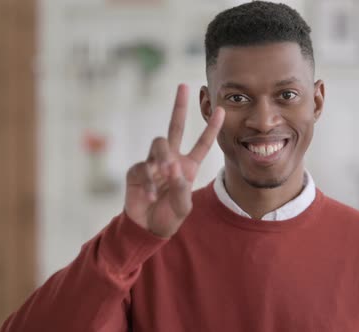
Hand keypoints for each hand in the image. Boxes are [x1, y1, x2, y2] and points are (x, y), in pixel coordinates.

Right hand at [124, 84, 224, 237]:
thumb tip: (172, 167)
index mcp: (188, 166)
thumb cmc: (169, 216)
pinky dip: (149, 182)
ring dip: (164, 155)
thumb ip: (180, 188)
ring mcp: (153, 163)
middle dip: (179, 106)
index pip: (202, 143)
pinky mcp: (137, 170)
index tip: (222, 110)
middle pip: (175, 127)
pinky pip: (144, 168)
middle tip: (183, 86)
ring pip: (159, 143)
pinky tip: (152, 196)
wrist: (147, 228)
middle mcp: (171, 159)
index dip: (211, 128)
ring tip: (166, 171)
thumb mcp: (182, 206)